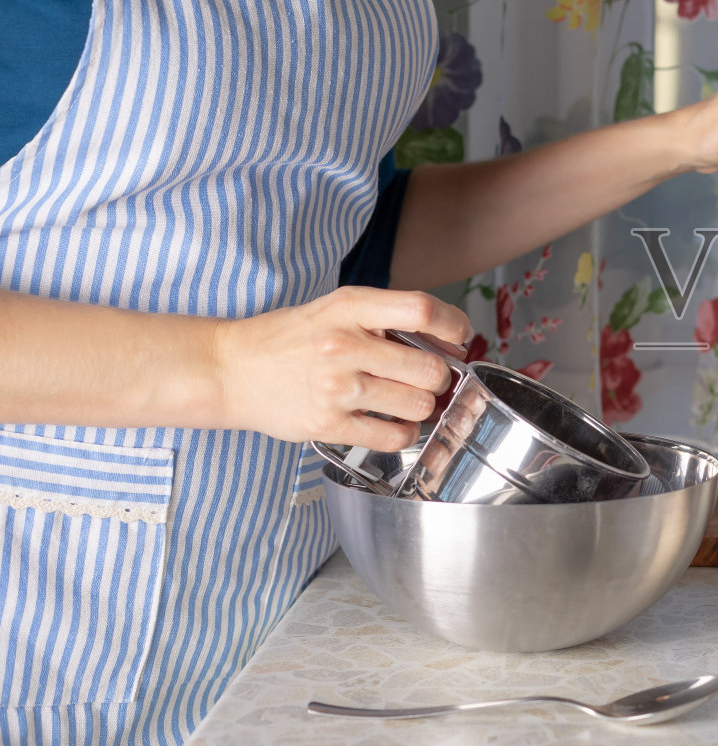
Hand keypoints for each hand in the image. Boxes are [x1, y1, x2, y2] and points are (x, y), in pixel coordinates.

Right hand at [213, 287, 471, 451]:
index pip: (421, 310)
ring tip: (408, 399)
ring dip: (424, 406)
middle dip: (439, 376)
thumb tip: (448, 340)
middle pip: (429, 368)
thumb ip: (386, 317)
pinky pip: (393, 437)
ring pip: (418, 405)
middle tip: (428, 377)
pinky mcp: (328, 424)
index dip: (454, 325)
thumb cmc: (289, 338)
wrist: (230, 369)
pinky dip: (404, 434)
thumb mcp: (336, 308)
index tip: (460, 338)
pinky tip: (393, 423)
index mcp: (349, 307)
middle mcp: (343, 345)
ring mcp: (335, 388)